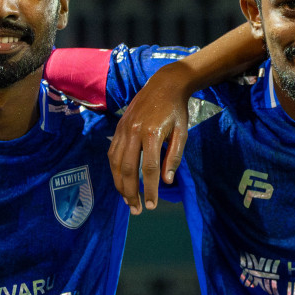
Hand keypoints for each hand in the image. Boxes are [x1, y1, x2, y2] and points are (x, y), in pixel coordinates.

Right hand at [107, 64, 192, 212]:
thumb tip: (167, 181)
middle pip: (128, 169)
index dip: (149, 189)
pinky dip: (114, 170)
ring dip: (120, 184)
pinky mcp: (118, 128)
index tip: (152, 205)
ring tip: (127, 200)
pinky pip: (112, 153)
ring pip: (116, 163)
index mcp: (152, 134)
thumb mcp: (182, 132)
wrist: (163, 85)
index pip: (149, 169)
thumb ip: (174, 156)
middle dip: (131, 192)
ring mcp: (123, 130)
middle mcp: (134, 132)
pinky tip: (120, 181)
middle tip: (137, 210)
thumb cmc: (176, 111)